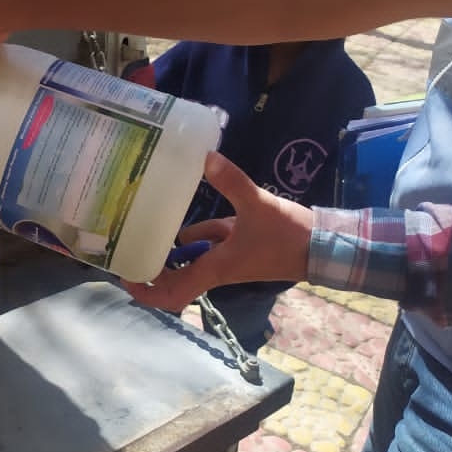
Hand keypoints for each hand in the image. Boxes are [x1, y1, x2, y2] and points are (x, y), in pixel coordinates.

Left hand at [123, 151, 313, 310]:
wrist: (325, 246)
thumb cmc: (290, 236)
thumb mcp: (258, 205)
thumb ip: (232, 182)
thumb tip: (206, 157)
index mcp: (214, 269)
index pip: (172, 294)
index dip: (146, 292)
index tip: (125, 279)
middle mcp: (215, 269)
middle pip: (174, 281)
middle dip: (150, 270)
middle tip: (126, 250)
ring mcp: (226, 259)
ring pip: (189, 259)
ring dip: (169, 249)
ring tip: (142, 227)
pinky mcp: (238, 246)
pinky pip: (208, 242)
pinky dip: (195, 233)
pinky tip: (181, 211)